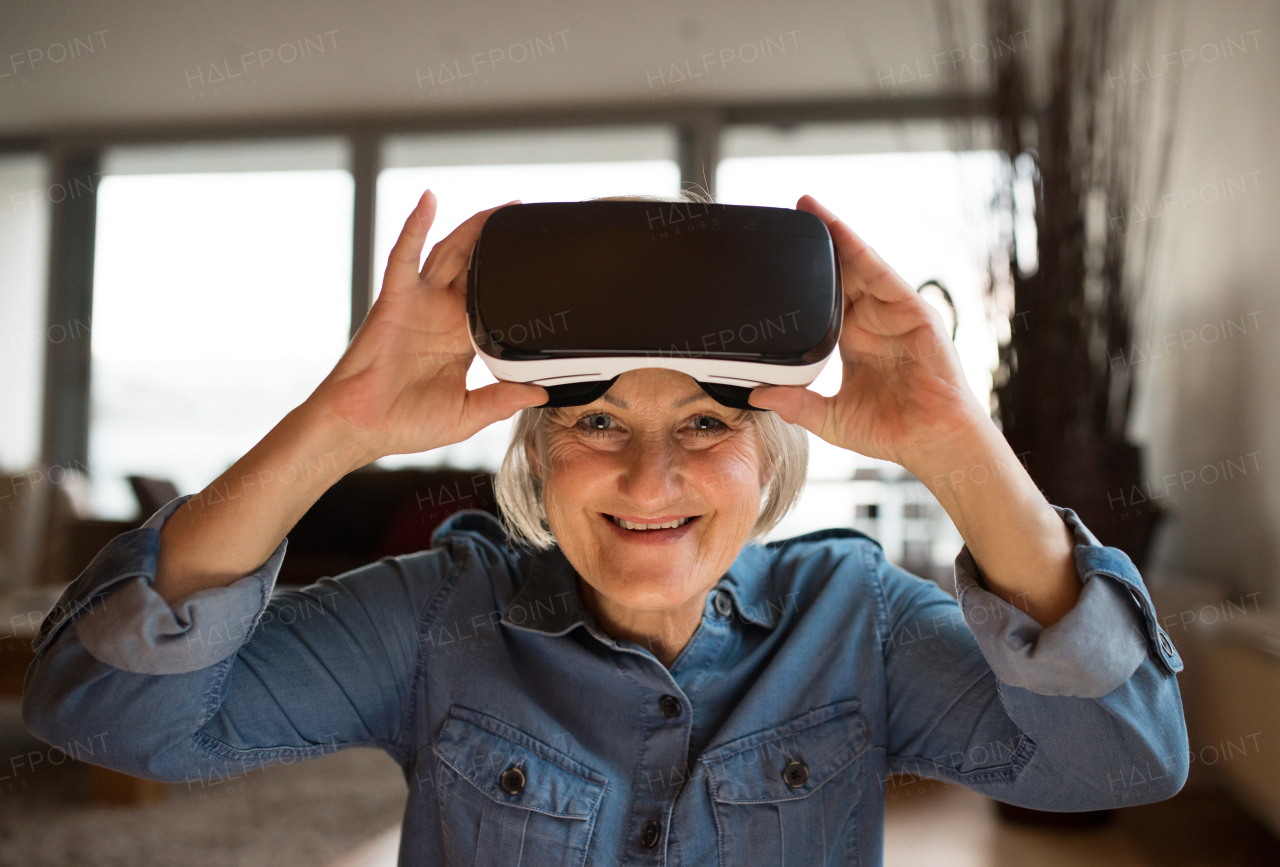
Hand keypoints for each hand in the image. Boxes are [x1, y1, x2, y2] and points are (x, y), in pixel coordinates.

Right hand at [308, 191, 546, 465]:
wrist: (361, 428)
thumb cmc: (403, 423)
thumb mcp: (466, 415)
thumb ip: (502, 400)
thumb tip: (541, 392)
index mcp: (462, 340)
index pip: (496, 301)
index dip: (516, 282)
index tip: (544, 268)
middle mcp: (443, 315)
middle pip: (476, 267)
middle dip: (498, 243)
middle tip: (527, 220)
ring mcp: (419, 303)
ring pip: (449, 253)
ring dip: (471, 228)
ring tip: (499, 208)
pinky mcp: (395, 298)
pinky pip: (405, 255)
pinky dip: (415, 225)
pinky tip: (429, 201)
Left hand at [749, 195, 988, 473]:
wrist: (934, 442)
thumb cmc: (893, 431)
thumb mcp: (831, 417)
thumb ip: (796, 404)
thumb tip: (757, 395)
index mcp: (853, 341)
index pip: (823, 300)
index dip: (804, 277)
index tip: (775, 257)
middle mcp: (873, 321)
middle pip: (841, 273)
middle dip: (818, 245)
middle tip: (789, 214)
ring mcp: (894, 314)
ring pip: (860, 265)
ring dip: (836, 235)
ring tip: (809, 208)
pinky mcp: (913, 312)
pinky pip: (883, 274)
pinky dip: (861, 251)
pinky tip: (840, 232)